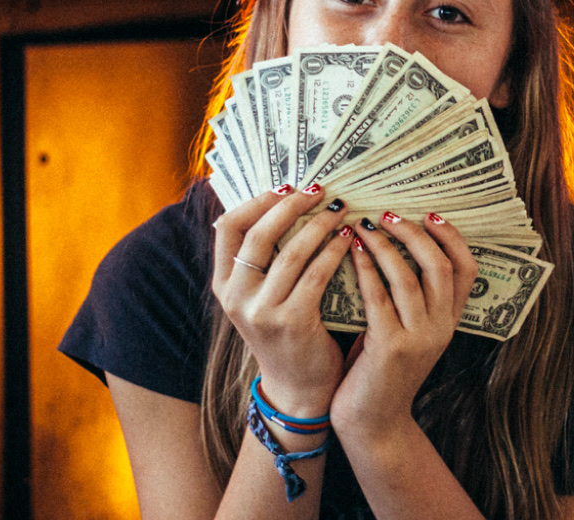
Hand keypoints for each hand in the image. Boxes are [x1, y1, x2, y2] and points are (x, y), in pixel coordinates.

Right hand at [212, 185, 354, 417]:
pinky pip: (317, 274)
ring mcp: (262, 312)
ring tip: (340, 210)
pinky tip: (349, 240)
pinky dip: (335, 251)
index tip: (286, 185)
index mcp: (224, 284)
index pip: (228, 227)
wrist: (298, 388)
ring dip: (320, 224)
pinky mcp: (293, 323)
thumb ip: (263, 260)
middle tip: (320, 189)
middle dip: (292, 205)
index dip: (257, 201)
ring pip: (292, 251)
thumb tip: (279, 201)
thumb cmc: (286, 332)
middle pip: (259, 233)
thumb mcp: (261, 296)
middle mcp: (236, 297)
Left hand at [331, 212, 478, 436]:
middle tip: (387, 214)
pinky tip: (350, 252)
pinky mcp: (390, 348)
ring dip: (384, 246)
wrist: (373, 422)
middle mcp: (441, 328)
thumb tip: (390, 240)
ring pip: (409, 278)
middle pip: (441, 266)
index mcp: (449, 321)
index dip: (451, 236)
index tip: (429, 213)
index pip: (467, 268)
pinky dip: (365, 269)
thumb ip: (407, 295)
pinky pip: (379, 298)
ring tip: (361, 226)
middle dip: (413, 233)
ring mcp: (418, 339)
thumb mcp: (405, 329)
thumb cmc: (380, 369)